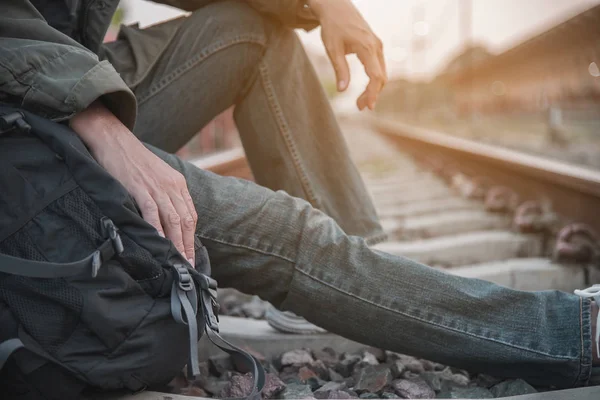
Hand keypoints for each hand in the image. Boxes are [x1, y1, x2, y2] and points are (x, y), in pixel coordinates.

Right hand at [70, 102, 197, 264]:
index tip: (191, 256)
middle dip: (187, 246)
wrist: (113, 139)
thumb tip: (166, 221)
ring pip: (173, 220)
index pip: (191, 216)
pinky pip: (152, 212)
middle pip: (185, 222)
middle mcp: (172, 186)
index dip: (192, 238)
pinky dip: (157, 230)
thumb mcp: (156, 176)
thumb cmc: (132, 160)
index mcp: (178, 184)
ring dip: (177, 244)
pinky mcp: (140, 188)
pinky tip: (159, 244)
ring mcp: (157, 187)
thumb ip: (164, 196)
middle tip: (188, 267)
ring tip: (178, 263)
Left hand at [309, 0, 386, 109]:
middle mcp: (376, 46)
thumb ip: (340, 69)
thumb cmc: (332, 26)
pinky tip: (365, 88)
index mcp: (366, 47)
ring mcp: (377, 45)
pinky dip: (374, 79)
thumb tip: (342, 90)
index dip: (373, 93)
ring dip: (374, 88)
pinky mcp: (375, 45)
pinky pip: (379, 66)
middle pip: (381, 77)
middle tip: (359, 107)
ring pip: (382, 72)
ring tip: (359, 101)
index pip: (375, 76)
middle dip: (372, 94)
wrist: (336, 7)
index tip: (368, 106)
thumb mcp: (332, 49)